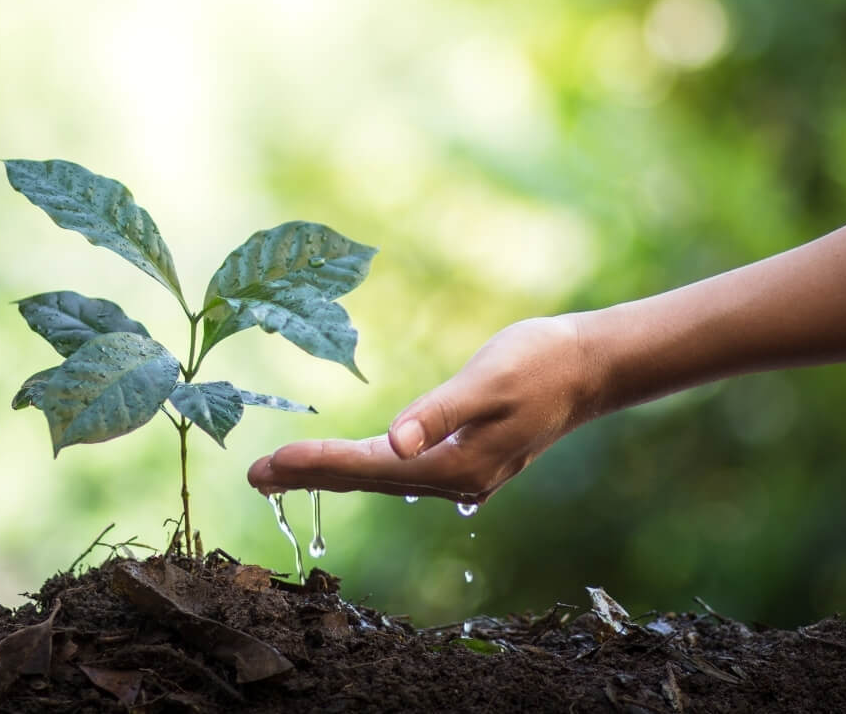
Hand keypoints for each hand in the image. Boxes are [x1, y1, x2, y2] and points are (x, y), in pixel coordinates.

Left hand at [246, 315, 595, 503]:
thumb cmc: (542, 363)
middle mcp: (456, 482)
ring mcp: (462, 477)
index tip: (269, 461)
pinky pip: (400, 471)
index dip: (317, 462)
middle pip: (367, 481)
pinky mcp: (466, 461)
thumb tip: (394, 442)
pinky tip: (348, 465)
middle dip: (310, 476)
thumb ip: (440, 412)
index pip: (370, 466)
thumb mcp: (489, 380)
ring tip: (283, 474)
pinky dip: (363, 467)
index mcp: (456, 466)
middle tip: (254, 477)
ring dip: (331, 474)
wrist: (591, 368)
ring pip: (381, 478)